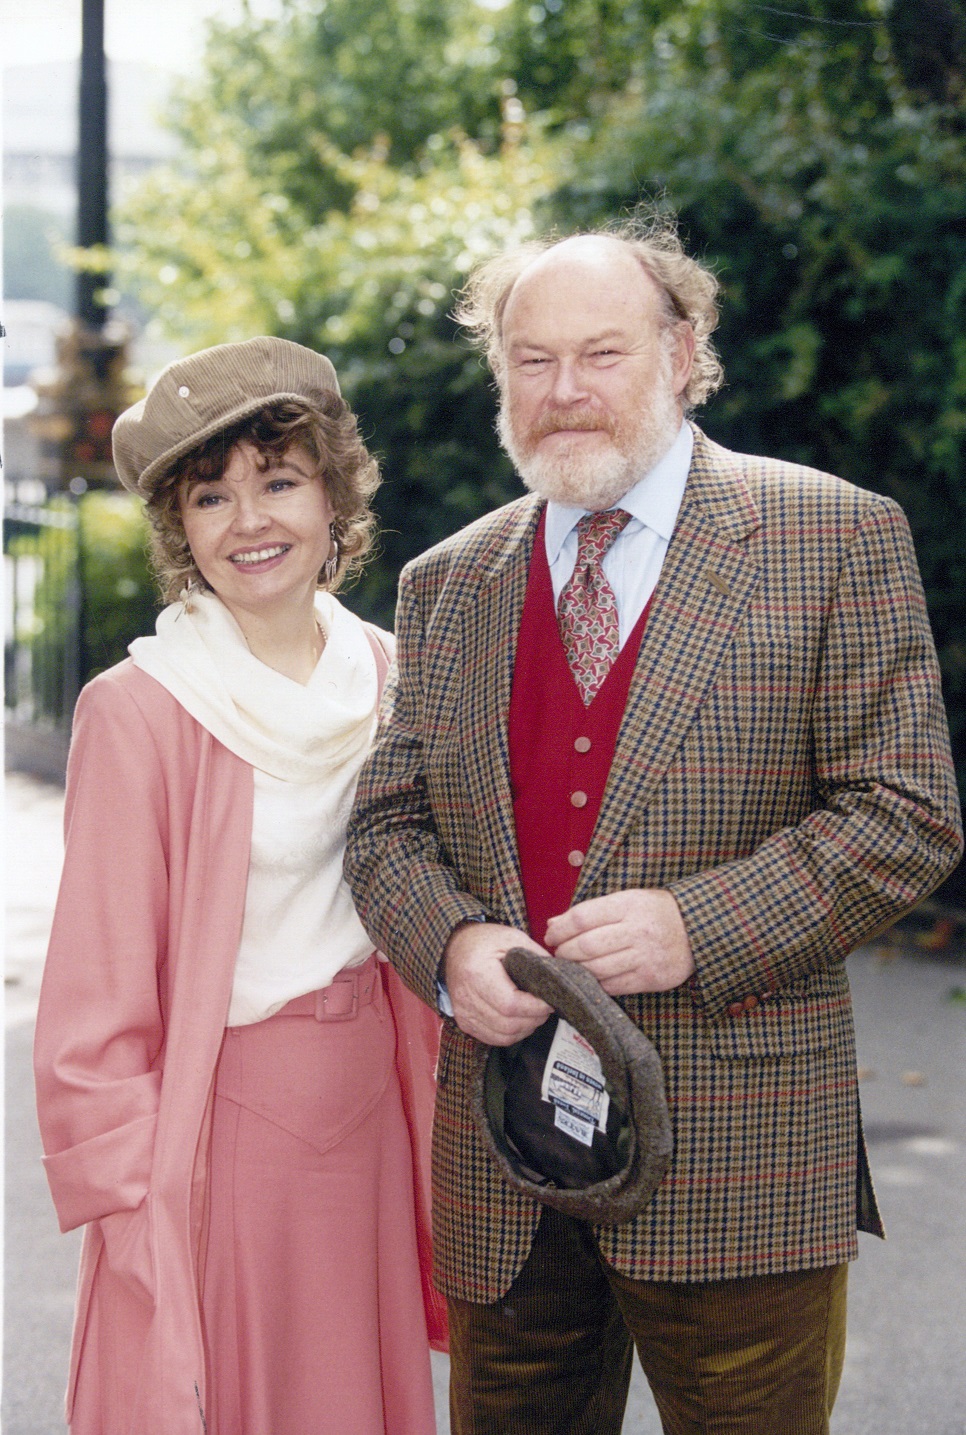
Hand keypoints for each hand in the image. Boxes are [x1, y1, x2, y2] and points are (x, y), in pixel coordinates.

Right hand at [444, 923, 552, 1044]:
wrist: (455, 946)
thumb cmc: (484, 941)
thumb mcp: (513, 937)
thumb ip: (536, 957)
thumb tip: (558, 977)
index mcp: (477, 973)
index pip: (510, 1004)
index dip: (535, 1008)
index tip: (550, 1001)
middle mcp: (466, 996)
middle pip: (508, 1024)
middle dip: (534, 1019)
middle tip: (546, 1008)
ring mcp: (463, 1012)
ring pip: (503, 1036)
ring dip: (525, 1029)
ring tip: (535, 1014)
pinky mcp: (464, 1022)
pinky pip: (493, 1039)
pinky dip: (512, 1034)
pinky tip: (520, 1021)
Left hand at [545, 889, 694, 995]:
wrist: (697, 930)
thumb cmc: (655, 912)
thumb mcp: (627, 900)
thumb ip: (592, 911)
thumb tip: (554, 924)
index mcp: (629, 905)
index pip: (582, 918)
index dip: (560, 929)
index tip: (551, 935)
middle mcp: (637, 930)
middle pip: (586, 946)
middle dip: (565, 951)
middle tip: (558, 953)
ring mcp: (646, 957)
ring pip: (597, 969)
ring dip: (577, 969)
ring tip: (571, 965)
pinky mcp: (652, 979)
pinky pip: (614, 986)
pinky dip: (597, 983)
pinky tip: (591, 977)